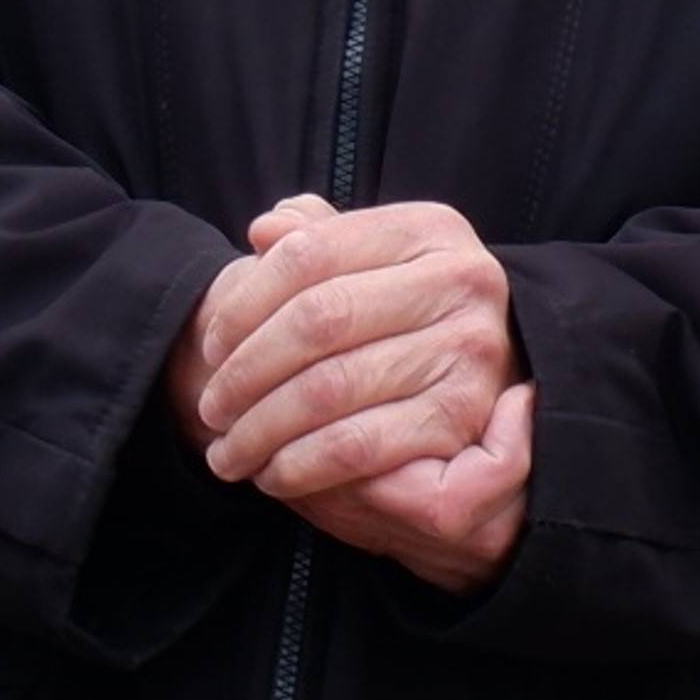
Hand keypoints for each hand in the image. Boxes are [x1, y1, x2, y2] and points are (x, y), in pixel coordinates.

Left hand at [179, 195, 532, 591]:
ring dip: (262, 428)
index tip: (209, 345)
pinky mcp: (464, 414)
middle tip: (208, 407)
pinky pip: (359, 444)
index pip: (308, 255)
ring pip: (330, 387)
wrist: (490, 368)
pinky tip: (273, 472)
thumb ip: (318, 238)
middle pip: (316, 321)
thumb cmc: (404, 311)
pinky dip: (303, 463)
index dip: (244, 303)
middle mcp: (461, 281)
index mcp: (430, 228)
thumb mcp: (373, 261)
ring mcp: (469, 348)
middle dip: (245, 371)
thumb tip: (266, 229)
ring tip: (227, 449)